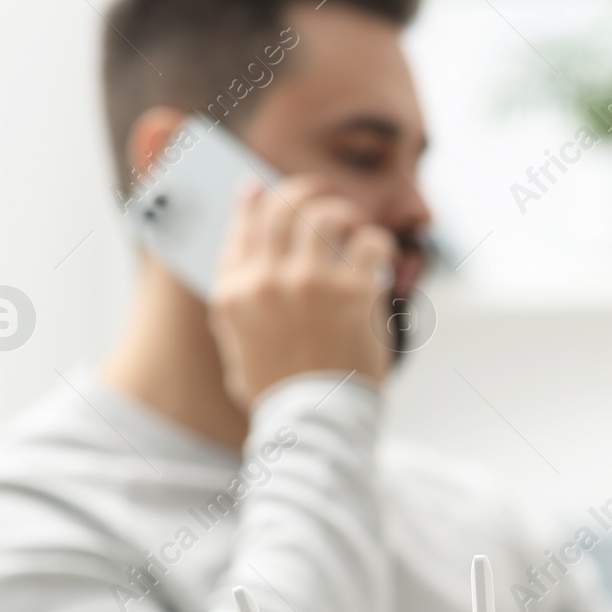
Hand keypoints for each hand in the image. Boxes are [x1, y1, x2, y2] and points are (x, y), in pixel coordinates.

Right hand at [208, 175, 395, 407]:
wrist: (315, 421)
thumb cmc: (280, 389)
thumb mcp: (236, 345)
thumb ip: (236, 302)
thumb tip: (243, 259)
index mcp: (234, 292)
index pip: (243, 226)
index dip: (255, 201)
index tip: (261, 189)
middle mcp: (267, 279)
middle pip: (283, 207)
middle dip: (304, 191)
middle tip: (322, 194)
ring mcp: (310, 283)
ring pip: (326, 214)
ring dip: (343, 214)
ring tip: (353, 227)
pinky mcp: (353, 293)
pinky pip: (369, 243)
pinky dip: (376, 244)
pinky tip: (377, 257)